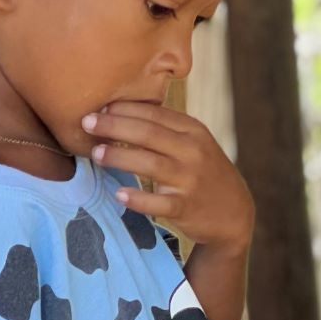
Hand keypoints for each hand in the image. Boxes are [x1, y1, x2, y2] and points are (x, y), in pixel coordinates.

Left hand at [82, 102, 254, 253]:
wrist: (234, 212)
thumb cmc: (204, 172)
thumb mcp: (195, 143)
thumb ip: (165, 129)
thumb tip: (117, 112)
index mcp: (193, 131)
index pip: (154, 113)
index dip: (124, 108)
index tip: (98, 106)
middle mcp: (193, 152)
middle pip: (149, 133)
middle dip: (114, 125)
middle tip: (86, 122)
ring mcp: (190, 180)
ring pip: (151, 164)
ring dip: (120, 157)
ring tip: (96, 153)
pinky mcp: (186, 207)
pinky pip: (159, 203)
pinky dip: (138, 199)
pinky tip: (118, 194)